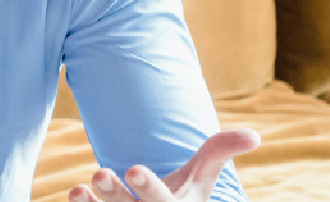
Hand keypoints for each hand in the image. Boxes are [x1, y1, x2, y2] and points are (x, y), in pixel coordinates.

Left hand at [68, 129, 260, 201]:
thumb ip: (218, 152)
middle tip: (98, 172)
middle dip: (115, 194)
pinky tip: (75, 195)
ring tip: (77, 189)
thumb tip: (254, 135)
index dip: (146, 186)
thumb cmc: (184, 197)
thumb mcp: (200, 178)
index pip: (161, 200)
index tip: (132, 167)